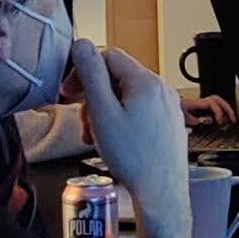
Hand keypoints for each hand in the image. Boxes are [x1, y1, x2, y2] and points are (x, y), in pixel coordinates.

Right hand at [72, 40, 191, 237]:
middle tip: (84, 121)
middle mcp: (161, 89)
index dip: (84, 70)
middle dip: (94, 97)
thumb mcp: (102, 112)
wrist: (160, 192)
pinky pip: (139, 111)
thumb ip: (91, 76)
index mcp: (145, 82)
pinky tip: (114, 141)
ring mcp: (168, 106)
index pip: (109, 56)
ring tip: (96, 137)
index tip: (69, 91)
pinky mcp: (168, 122)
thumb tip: (82, 45)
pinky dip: (122, 120)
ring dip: (105, 112)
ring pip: (127, 96)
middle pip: (117, 78)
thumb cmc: (133, 159)